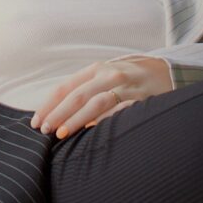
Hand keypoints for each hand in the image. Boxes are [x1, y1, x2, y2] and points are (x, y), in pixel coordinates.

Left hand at [30, 57, 172, 138]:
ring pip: (96, 103)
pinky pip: (120, 111)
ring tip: (62, 134)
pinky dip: (105, 121)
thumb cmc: (128, 78)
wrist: (166, 71)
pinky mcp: (141, 99)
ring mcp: (126, 86)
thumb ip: (85, 90)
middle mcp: (109, 75)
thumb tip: (57, 114)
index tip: (36, 121)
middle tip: (44, 130)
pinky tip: (93, 132)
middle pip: (77, 95)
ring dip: (76, 119)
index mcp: (95, 69)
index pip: (65, 87)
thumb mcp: (105, 77)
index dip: (49, 105)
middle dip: (58, 113)